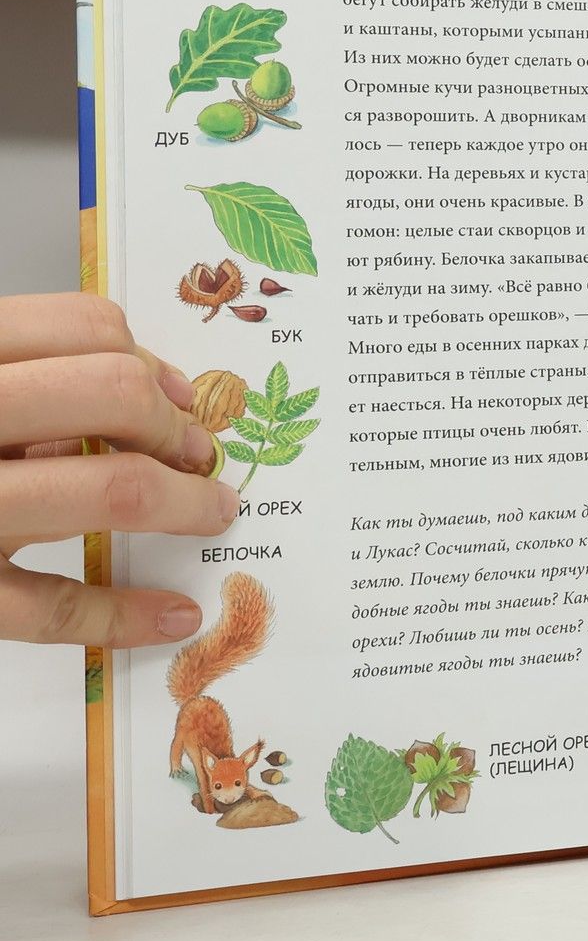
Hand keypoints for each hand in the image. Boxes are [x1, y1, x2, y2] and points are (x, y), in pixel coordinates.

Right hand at [2, 294, 237, 646]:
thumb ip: (23, 378)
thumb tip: (146, 393)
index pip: (81, 326)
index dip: (147, 359)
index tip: (177, 395)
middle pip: (111, 391)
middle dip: (174, 424)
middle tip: (198, 453)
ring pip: (105, 489)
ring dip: (184, 502)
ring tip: (211, 512)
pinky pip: (49, 607)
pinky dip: (123, 615)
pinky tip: (170, 613)